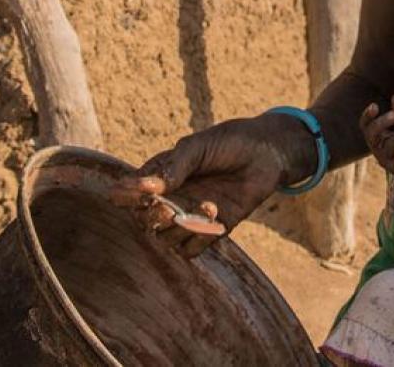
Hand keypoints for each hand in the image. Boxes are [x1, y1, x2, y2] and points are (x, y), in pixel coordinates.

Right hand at [110, 113, 310, 257]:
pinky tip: (216, 214)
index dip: (126, 197)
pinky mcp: (210, 230)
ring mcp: (189, 216)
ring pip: (166, 239)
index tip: (138, 191)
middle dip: (152, 218)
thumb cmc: (229, 143)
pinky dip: (200, 238)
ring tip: (206, 205)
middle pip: (144, 221)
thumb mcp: (198, 147)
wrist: (267, 154)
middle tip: (168, 209)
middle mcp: (170, 199)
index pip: (128, 194)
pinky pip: (191, 249)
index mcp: (159, 176)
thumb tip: (149, 187)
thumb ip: (174, 166)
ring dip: (181, 228)